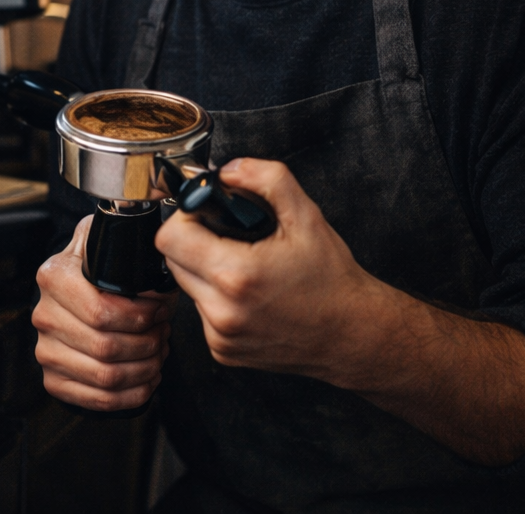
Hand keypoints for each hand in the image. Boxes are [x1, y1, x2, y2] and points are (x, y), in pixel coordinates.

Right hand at [32, 215, 178, 410]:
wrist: (71, 289)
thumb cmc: (96, 265)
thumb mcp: (104, 238)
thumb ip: (123, 235)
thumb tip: (159, 249)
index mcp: (54, 276)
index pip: (100, 312)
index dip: (140, 318)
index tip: (160, 311)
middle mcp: (44, 315)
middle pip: (106, 348)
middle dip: (148, 344)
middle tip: (164, 333)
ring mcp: (45, 350)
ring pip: (106, 376)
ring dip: (144, 370)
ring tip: (159, 354)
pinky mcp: (54, 379)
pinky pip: (97, 399)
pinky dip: (131, 394)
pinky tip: (146, 378)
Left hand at [155, 158, 375, 382]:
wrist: (355, 335)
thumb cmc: (333, 280)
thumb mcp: (306, 216)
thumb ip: (266, 179)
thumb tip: (228, 171)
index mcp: (236, 276)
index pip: (169, 237)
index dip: (185, 217)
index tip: (207, 213)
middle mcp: (222, 312)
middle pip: (173, 260)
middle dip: (193, 240)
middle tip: (227, 235)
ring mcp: (221, 337)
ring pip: (187, 286)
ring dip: (204, 269)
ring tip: (243, 263)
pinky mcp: (224, 352)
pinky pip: (202, 311)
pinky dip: (216, 297)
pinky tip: (248, 292)